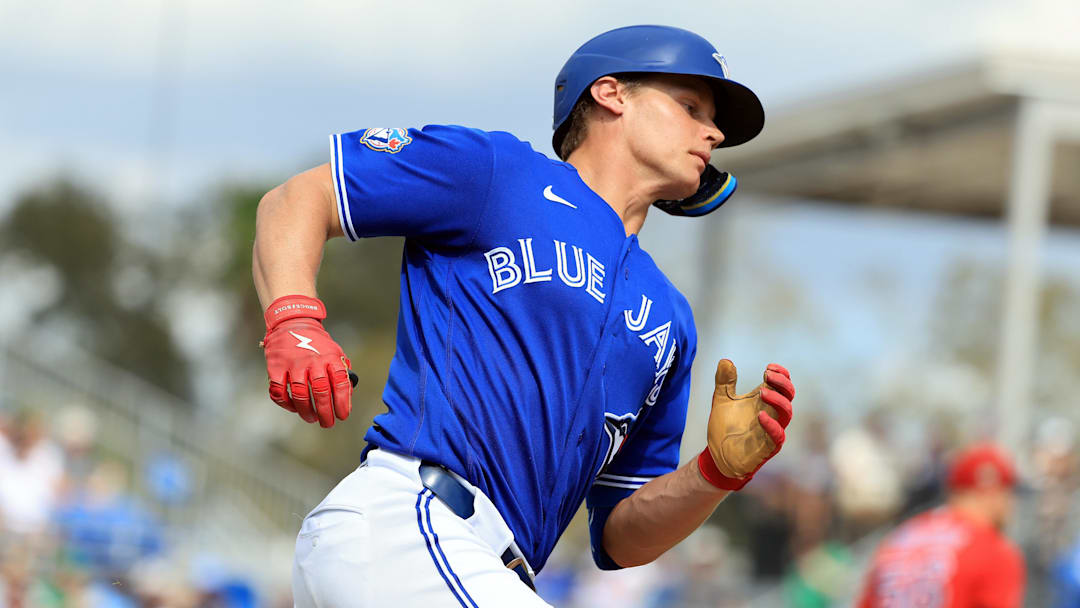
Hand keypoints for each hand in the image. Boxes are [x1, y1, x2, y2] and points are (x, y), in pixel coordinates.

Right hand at [261, 295, 352, 426]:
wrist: (292, 323)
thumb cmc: (317, 344)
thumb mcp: (335, 352)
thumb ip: (342, 373)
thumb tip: (347, 399)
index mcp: (330, 357)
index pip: (341, 382)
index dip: (343, 402)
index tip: (343, 416)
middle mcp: (313, 360)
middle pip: (321, 391)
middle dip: (325, 412)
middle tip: (328, 423)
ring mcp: (293, 363)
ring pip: (300, 394)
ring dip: (306, 411)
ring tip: (311, 418)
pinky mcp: (276, 367)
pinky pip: (279, 391)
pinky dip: (286, 404)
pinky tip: (293, 408)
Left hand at [698, 359, 793, 489]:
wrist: (716, 455)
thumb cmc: (724, 428)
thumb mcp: (721, 400)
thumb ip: (724, 382)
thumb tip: (725, 360)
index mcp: (763, 401)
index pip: (782, 384)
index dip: (781, 374)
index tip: (769, 367)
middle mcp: (771, 413)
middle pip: (789, 395)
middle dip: (782, 383)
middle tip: (768, 375)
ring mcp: (771, 430)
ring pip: (787, 413)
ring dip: (777, 399)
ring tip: (762, 391)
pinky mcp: (768, 446)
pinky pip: (778, 435)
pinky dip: (772, 424)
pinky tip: (761, 415)